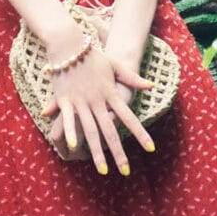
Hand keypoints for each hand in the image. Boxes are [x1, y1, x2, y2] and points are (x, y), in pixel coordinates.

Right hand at [41, 48, 155, 174]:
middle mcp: (97, 100)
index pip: (129, 118)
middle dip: (118, 153)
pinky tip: (73, 146)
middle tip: (126, 171)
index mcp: (111, 94)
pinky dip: (70, 132)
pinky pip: (68, 119)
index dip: (140, 133)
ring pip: (91, 131)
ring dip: (97, 152)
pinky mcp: (65, 99)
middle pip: (110, 131)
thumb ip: (132, 78)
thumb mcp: (116, 66)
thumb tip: (151, 87)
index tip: (151, 148)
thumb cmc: (94, 56)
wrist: (69, 44)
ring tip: (103, 170)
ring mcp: (80, 101)